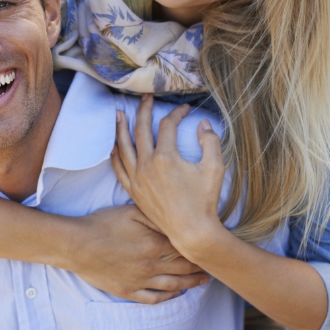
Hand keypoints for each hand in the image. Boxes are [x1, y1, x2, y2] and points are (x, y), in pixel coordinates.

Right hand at [68, 205, 208, 303]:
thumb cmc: (103, 224)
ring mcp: (140, 280)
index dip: (199, 247)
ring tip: (203, 281)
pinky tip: (176, 294)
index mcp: (154, 244)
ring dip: (191, 283)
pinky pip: (153, 298)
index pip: (184, 247)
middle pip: (183, 268)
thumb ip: (155, 216)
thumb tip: (175, 221)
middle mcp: (151, 265)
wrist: (78, 245)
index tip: (210, 245)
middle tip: (214, 265)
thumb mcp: (130, 212)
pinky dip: (168, 297)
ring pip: (173, 285)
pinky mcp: (128, 291)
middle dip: (200, 267)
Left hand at [111, 95, 226, 256]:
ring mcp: (138, 179)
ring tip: (119, 114)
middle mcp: (147, 165)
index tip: (186, 109)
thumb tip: (203, 123)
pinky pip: (119, 168)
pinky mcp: (134, 191)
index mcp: (166, 157)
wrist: (192, 231)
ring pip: (124, 147)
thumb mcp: (215, 168)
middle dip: (144, 110)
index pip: (168, 125)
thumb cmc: (204, 201)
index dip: (177, 113)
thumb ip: (210, 141)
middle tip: (146, 97)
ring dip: (121, 128)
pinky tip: (114, 146)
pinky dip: (115, 154)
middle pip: (141, 129)